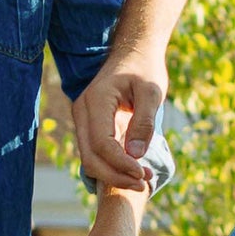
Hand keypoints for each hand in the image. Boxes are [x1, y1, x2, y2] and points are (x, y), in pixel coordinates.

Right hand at [71, 53, 167, 192]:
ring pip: (89, 159)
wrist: (133, 52)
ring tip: (142, 179)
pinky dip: (111, 166)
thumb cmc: (144, 68)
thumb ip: (144, 122)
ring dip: (114, 174)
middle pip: (90, 157)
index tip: (143, 174)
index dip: (121, 164)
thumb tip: (135, 155)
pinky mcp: (89, 126)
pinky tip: (133, 171)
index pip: (102, 144)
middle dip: (116, 176)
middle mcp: (82, 111)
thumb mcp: (152, 90)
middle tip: (144, 183)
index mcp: (96, 101)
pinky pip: (94, 153)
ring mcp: (83, 119)